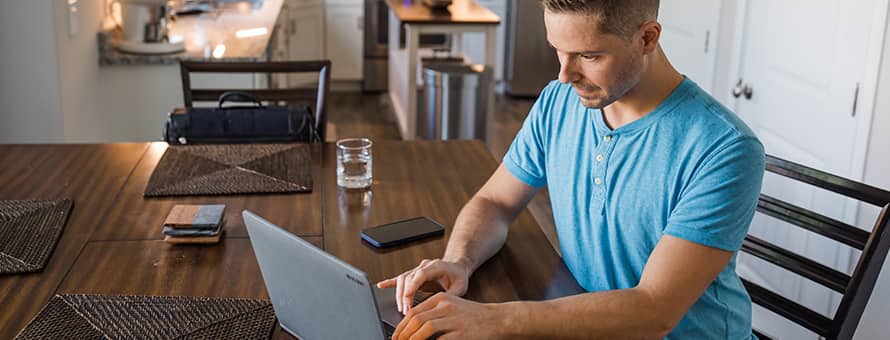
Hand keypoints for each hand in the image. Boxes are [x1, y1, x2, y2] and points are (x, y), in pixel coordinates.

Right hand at [376, 258, 470, 314]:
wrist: (456, 268)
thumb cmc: (458, 277)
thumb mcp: (460, 287)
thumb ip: (450, 295)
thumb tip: (438, 306)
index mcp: (437, 266)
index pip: (421, 274)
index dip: (413, 285)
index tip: (407, 297)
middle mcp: (425, 265)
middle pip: (409, 277)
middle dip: (405, 295)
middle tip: (406, 311)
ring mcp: (418, 269)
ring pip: (403, 278)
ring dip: (400, 294)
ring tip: (402, 308)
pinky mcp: (414, 274)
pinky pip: (400, 278)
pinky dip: (390, 282)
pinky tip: (381, 285)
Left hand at [392, 293, 506, 339]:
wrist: (498, 319)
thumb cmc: (473, 316)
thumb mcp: (452, 308)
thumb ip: (433, 314)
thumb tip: (412, 328)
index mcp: (441, 299)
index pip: (414, 312)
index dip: (401, 326)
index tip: (395, 336)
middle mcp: (446, 307)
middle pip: (416, 320)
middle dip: (403, 334)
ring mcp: (454, 320)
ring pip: (425, 329)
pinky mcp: (462, 333)